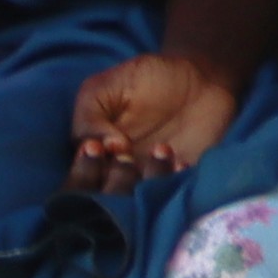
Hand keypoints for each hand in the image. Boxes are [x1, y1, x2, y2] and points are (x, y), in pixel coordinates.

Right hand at [69, 48, 247, 196]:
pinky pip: (175, 195)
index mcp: (94, 155)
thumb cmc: (148, 79)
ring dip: (148, 179)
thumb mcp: (106, 86)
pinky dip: (176, 181)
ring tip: (161, 149)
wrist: (200, 77)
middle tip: (127, 153)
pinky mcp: (181, 181)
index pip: (77, 182)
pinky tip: (181, 161)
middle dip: (115, 179)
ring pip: (140, 200)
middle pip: (106, 199)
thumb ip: (90, 115)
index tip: (102, 146)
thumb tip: (101, 148)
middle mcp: (119, 174)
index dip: (85, 171)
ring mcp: (150, 179)